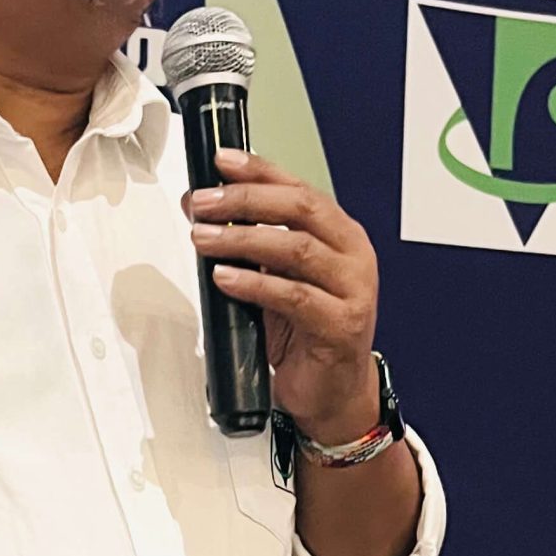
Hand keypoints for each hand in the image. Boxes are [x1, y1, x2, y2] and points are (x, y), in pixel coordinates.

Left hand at [187, 146, 381, 443]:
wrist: (333, 394)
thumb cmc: (306, 335)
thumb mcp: (276, 280)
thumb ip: (251, 245)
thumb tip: (203, 210)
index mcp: (340, 235)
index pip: (299, 188)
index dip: (261, 171)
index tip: (222, 161)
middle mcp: (352, 255)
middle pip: (300, 210)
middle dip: (246, 200)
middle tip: (204, 202)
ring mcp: (353, 289)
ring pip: (297, 249)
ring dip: (242, 239)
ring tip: (203, 238)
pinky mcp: (342, 324)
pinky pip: (295, 296)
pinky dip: (255, 284)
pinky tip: (226, 278)